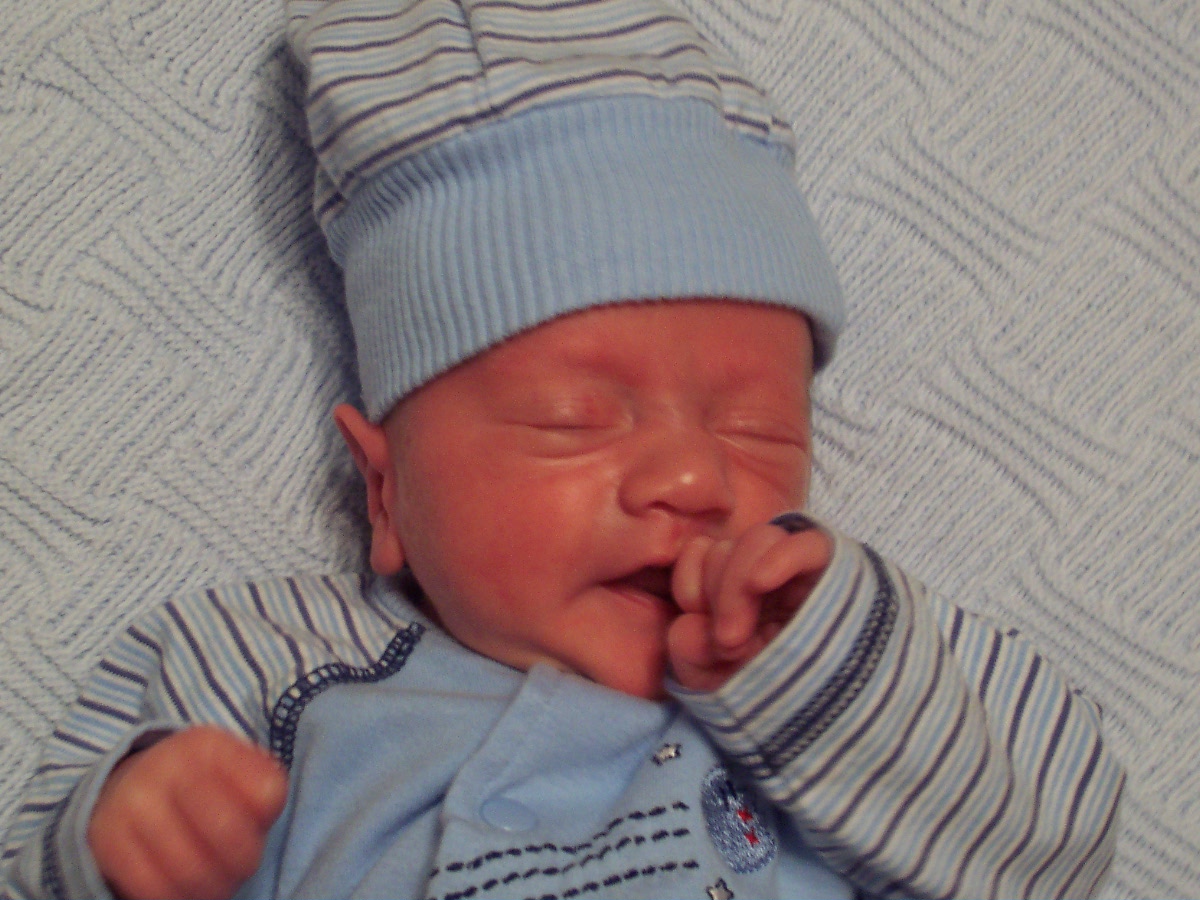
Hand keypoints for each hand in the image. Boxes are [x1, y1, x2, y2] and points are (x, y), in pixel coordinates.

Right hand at [88, 725, 288, 899]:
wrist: (127, 788)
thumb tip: (269, 798)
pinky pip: (153, 889)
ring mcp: (132, 801)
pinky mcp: (106, 839)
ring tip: (214, 883)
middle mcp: (166, 764)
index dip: (266, 823)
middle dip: (242, 863)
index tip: (256, 827)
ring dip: (212, 888)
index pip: (265, 793)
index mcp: (207, 744)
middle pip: (230, 834)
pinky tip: (184, 893)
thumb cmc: (201, 787)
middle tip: (238, 869)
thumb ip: (265, 785)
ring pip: (192, 869)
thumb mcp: (236, 771)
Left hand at [667, 519, 831, 691]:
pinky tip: (762, 582)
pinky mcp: (838, 574)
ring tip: (740, 638)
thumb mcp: (716, 682)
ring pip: (760, 539)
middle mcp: (765, 575)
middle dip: (718, 594)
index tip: (693, 619)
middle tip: (728, 643)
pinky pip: (810, 545)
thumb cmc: (768, 700)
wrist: (828, 724)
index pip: (700, 553)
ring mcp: (801, 574)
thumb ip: (689, 652)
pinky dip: (782, 557)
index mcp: (734, 590)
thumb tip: (687, 623)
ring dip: (739, 584)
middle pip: (727, 547)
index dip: (688, 579)